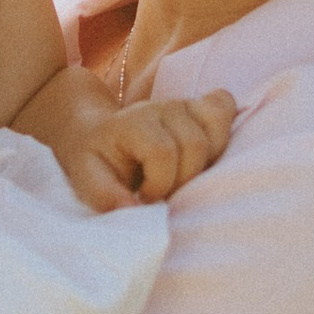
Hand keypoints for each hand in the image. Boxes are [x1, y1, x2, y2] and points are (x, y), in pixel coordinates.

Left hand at [50, 90, 235, 214]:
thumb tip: (134, 209)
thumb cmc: (100, 164)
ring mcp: (183, 104)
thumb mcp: (88, 182)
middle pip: (194, 143)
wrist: (101, 138)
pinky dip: (222, 134)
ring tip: (182, 175)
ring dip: (205, 163)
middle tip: (165, 191)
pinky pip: (225, 109)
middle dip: (184, 179)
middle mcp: (160, 108)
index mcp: (132, 123)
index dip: (160, 183)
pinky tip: (204, 156)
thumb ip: (107, 196)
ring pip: (215, 131)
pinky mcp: (199, 107)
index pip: (163, 151)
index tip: (146, 197)